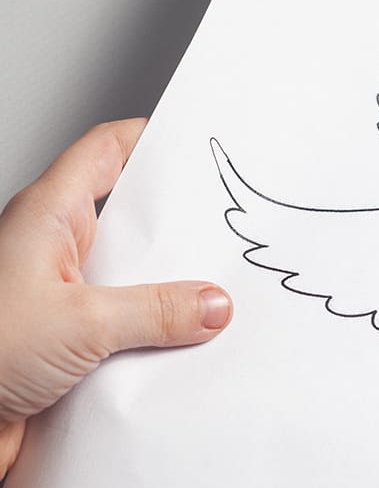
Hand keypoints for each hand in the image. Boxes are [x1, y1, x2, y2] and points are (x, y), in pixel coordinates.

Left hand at [0, 119, 232, 476]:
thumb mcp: (81, 323)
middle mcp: (52, 251)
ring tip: (214, 296)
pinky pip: (125, 324)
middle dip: (177, 225)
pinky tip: (182, 346)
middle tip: (223, 232)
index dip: (150, 141)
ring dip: (169, 289)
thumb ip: (156, 311)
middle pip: (128, 217)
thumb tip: (211, 303)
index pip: (105, 152)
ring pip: (130, 276)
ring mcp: (60, 295)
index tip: (196, 147)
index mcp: (47, 218)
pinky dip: (155, 332)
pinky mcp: (67, 339)